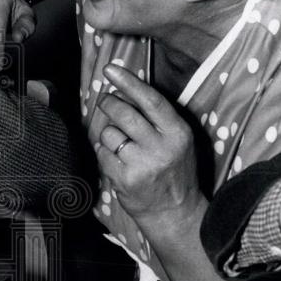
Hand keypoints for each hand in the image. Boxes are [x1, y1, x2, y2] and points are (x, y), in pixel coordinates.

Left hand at [90, 63, 200, 226]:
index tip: (111, 69)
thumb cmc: (174, 170)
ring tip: (120, 144)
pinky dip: (103, 153)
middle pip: (124, 114)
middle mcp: (162, 148)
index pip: (151, 100)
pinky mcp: (125, 179)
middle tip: (105, 101)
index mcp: (178, 133)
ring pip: (109, 133)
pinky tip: (116, 160)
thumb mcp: (177, 141)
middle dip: (109, 103)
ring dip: (108, 134)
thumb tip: (122, 90)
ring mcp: (143, 165)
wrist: (174, 211)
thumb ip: (156, 117)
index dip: (129, 82)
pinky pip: (102, 153)